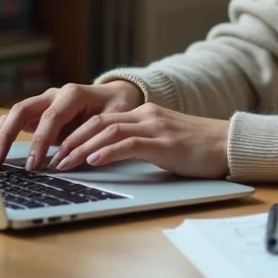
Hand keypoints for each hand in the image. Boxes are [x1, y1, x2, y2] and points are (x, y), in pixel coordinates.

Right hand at [0, 81, 142, 170]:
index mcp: (72, 94)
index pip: (50, 117)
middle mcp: (53, 95)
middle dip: (8, 135)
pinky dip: (4, 133)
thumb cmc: (117, 108)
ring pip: (14, 113)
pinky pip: (16, 120)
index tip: (33, 165)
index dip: (40, 141)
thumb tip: (77, 157)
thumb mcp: (115, 120)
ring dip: (1, 135)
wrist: (116, 95)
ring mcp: (43, 102)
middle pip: (22, 110)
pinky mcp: (38, 113)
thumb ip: (96, 135)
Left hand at [49, 103, 229, 178]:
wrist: (228, 145)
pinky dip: (108, 152)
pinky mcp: (164, 143)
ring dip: (81, 148)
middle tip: (50, 160)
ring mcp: (155, 127)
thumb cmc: (196, 149)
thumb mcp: (161, 142)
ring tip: (63, 164)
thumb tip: (104, 159)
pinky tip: (93, 160)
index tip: (55, 151)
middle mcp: (145, 115)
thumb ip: (137, 144)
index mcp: (142, 114)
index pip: (99, 119)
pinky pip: (130, 144)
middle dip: (69, 141)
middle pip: (97, 122)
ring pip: (108, 131)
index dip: (73, 134)